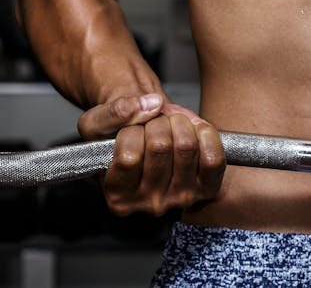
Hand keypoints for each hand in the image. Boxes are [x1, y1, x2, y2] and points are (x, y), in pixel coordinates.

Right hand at [78, 92, 225, 216]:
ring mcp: (179, 199)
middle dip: (156, 122)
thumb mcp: (97, 121)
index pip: (129, 157)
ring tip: (169, 125)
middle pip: (160, 147)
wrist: (148, 136)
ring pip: (186, 146)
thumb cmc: (118, 132)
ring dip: (178, 123)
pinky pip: (213, 158)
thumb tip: (151, 104)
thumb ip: (116, 111)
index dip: (131, 130)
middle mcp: (149, 206)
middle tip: (152, 124)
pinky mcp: (205, 189)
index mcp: (118, 198)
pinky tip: (193, 131)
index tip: (131, 128)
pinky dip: (205, 134)